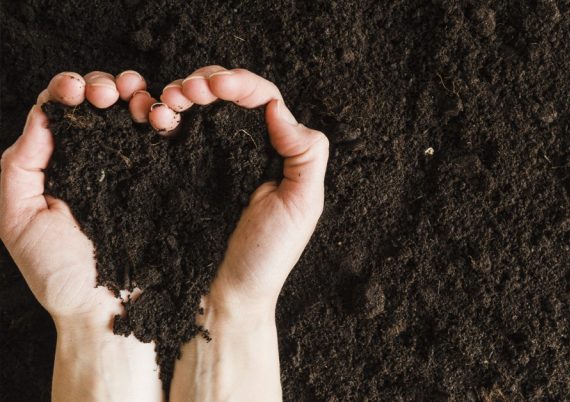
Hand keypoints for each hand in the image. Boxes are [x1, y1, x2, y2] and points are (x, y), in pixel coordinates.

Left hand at [0, 70, 162, 401]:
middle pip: (100, 103)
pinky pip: (168, 136)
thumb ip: (18, 167)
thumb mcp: (18, 219)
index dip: (67, 90)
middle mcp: (99, 160)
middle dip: (102, 86)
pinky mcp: (168, 177)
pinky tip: (159, 114)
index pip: (61, 113)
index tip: (75, 90)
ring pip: (135, 111)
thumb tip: (42, 117)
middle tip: (106, 95)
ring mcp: (137, 167)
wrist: (111, 311)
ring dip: (134, 92)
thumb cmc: (61, 274)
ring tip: (136, 96)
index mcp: (61, 165)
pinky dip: (165, 114)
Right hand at [162, 66, 328, 401]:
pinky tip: (157, 117)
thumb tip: (279, 110)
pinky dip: (162, 114)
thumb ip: (305, 154)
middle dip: (205, 81)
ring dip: (181, 92)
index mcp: (277, 150)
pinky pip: (172, 132)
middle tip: (186, 92)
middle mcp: (244, 148)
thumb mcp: (302, 204)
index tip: (219, 86)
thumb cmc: (267, 256)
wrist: (223, 296)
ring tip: (170, 102)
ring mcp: (210, 157)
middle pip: (226, 94)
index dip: (242, 83)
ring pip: (197, 106)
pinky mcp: (180, 170)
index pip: (263, 99)